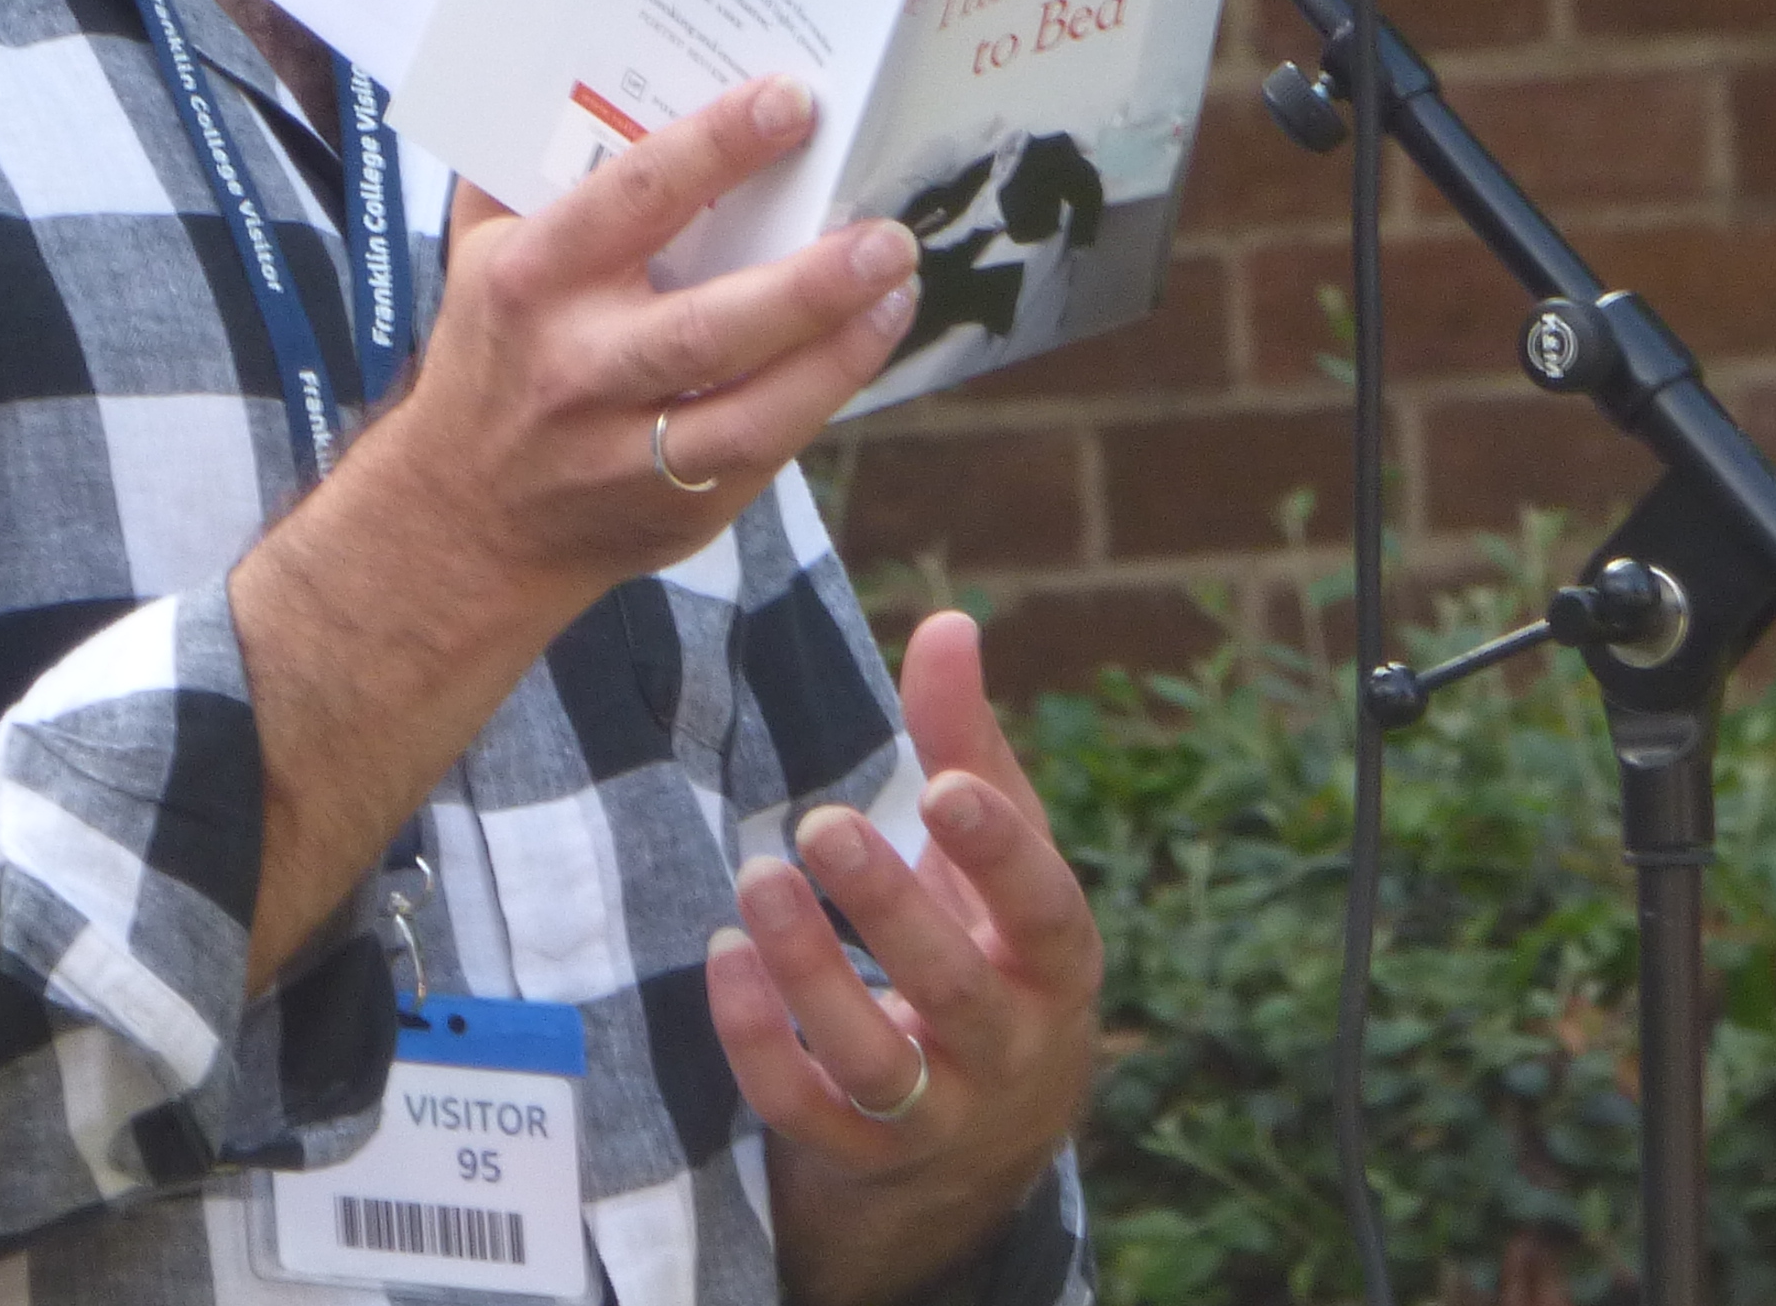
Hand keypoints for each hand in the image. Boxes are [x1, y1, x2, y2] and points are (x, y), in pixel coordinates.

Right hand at [376, 75, 924, 610]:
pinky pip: (765, 451)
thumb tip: (591, 63)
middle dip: (807, 283)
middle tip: (885, 233)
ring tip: (897, 288)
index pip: (634, 199)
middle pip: (706, 326)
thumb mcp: (479, 252)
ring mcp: (626, 450)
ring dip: (837, 351)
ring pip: (750, 410)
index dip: (718, 147)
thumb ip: (527, 166)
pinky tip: (867, 342)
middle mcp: (577, 366)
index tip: (794, 101)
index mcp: (532, 279)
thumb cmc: (489, 351)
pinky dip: (824, 396)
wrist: (462, 519)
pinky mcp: (678, 506)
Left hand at [711, 611, 1103, 1305]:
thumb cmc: (991, 944)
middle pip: (956, 987)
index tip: (944, 784)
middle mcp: (1009, 1045)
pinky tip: (722, 959)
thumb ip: (965, 741)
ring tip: (757, 880)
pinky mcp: (864, 1154)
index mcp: (1053, 960)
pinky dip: (761, 1043)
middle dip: (889, 906)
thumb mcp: (992, 855)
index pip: (1044, 910)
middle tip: (822, 823)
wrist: (990, 1130)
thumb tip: (950, 622)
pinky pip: (807, 1114)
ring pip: (877, 1062)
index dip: (999, 854)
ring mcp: (938, 1112)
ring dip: (811, 975)